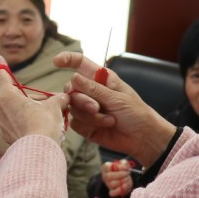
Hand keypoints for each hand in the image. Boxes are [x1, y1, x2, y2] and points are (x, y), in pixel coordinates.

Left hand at [0, 55, 67, 144]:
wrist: (40, 153)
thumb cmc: (44, 125)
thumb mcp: (54, 106)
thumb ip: (58, 99)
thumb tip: (64, 97)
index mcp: (7, 96)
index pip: (1, 75)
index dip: (1, 65)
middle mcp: (1, 110)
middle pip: (15, 96)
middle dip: (32, 97)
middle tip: (50, 100)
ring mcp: (3, 125)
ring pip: (17, 111)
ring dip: (32, 110)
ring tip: (51, 116)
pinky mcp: (8, 138)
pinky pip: (18, 125)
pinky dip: (29, 123)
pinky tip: (43, 128)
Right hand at [55, 52, 176, 165]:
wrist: (141, 137)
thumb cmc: (135, 113)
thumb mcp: (116, 97)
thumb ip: (94, 89)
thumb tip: (73, 77)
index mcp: (101, 79)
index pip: (80, 63)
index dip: (67, 59)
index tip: (56, 62)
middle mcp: (91, 91)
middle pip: (71, 89)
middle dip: (82, 100)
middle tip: (96, 108)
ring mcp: (86, 108)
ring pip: (72, 107)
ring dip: (90, 116)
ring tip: (109, 120)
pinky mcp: (85, 124)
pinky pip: (75, 122)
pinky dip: (88, 125)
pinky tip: (104, 127)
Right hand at [101, 160, 134, 197]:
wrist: (124, 178)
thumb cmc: (122, 169)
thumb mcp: (124, 163)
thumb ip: (124, 163)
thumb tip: (126, 167)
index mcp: (106, 167)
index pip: (107, 167)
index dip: (119, 167)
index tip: (127, 168)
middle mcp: (105, 176)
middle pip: (109, 176)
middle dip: (121, 174)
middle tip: (128, 173)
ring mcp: (108, 184)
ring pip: (112, 184)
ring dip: (123, 181)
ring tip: (127, 178)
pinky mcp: (111, 191)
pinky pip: (113, 193)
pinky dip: (120, 190)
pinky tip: (125, 185)